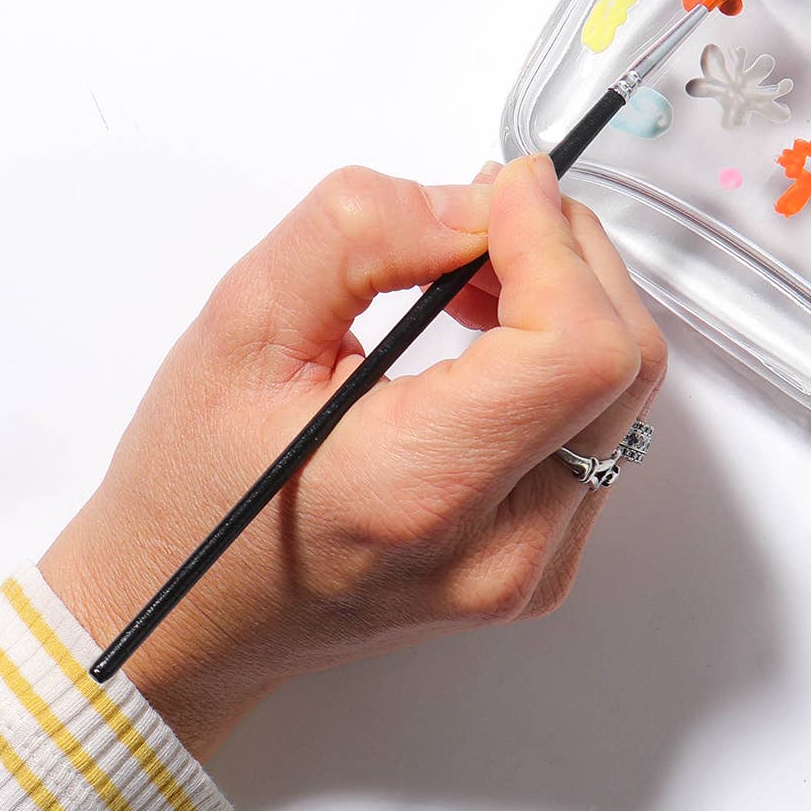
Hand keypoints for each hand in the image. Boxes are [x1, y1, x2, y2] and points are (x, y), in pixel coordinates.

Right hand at [40, 158, 665, 759]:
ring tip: (472, 274)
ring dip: (569, 300)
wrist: (186, 622)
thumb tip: (477, 203)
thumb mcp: (241, 325)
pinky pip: (602, 427)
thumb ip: (359, 235)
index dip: (555, 244)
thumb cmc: (195, 490)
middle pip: (620, 361)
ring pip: (623, 390)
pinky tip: (489, 333)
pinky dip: (564, 354)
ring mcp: (534, 567)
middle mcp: (501, 550)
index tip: (502, 189)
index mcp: (419, 491)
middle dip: (567, 256)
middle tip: (481, 216)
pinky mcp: (546, 561)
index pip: (575, 350)